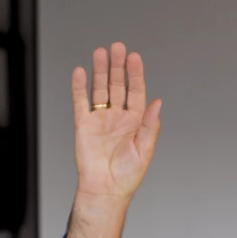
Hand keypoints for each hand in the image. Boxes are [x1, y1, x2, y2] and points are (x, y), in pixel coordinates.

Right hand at [66, 42, 161, 237]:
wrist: (105, 189)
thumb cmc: (127, 175)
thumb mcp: (145, 149)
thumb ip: (150, 125)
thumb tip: (158, 103)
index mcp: (136, 121)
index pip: (136, 91)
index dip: (135, 74)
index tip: (134, 57)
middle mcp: (118, 117)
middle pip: (117, 85)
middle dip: (117, 66)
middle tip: (117, 47)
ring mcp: (100, 119)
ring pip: (100, 89)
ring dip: (100, 71)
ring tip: (100, 52)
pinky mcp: (83, 125)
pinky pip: (80, 102)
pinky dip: (79, 87)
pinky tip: (80, 72)